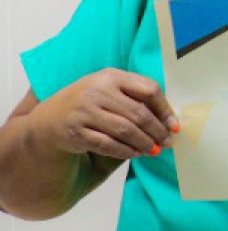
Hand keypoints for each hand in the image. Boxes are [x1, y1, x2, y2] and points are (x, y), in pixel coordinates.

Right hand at [36, 70, 178, 160]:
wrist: (50, 118)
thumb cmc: (91, 103)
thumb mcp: (110, 90)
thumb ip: (136, 98)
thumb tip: (170, 122)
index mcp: (111, 76)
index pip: (149, 89)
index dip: (165, 109)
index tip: (174, 125)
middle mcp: (97, 91)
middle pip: (139, 113)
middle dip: (157, 131)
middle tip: (168, 143)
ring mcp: (85, 111)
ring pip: (125, 131)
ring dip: (144, 143)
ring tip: (154, 150)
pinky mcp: (76, 132)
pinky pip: (108, 144)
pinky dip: (126, 151)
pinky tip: (135, 154)